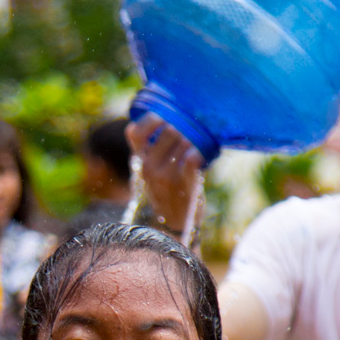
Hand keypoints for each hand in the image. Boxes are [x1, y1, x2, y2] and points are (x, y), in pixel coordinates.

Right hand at [125, 113, 202, 234]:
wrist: (175, 221)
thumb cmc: (166, 190)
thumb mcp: (151, 170)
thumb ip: (149, 149)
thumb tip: (155, 120)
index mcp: (139, 162)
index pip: (136, 132)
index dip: (152, 119)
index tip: (166, 118)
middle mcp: (149, 167)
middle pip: (168, 131)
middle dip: (183, 128)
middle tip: (193, 132)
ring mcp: (166, 176)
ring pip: (183, 141)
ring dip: (195, 139)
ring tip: (199, 144)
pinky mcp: (185, 183)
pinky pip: (194, 156)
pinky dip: (201, 152)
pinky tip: (203, 154)